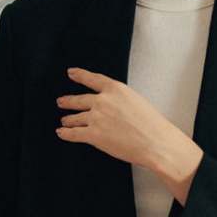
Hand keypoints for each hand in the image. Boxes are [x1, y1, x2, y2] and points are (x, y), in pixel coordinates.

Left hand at [55, 66, 181, 169]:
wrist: (155, 143)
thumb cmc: (152, 125)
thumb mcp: (136, 101)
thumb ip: (120, 100)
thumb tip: (109, 107)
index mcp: (115, 89)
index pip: (92, 79)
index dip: (80, 75)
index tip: (71, 73)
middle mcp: (103, 101)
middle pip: (79, 99)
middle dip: (68, 101)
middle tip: (61, 101)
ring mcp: (96, 117)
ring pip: (75, 118)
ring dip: (68, 120)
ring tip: (64, 121)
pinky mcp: (93, 135)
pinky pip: (73, 133)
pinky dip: (65, 133)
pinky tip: (61, 133)